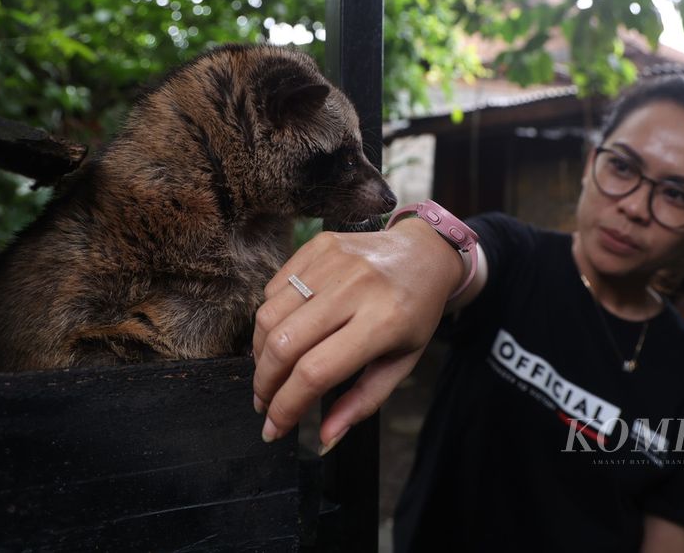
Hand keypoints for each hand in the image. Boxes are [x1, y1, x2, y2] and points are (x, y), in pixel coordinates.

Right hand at [252, 218, 465, 452]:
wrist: (424, 254)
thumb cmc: (414, 314)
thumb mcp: (400, 363)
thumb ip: (362, 402)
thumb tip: (324, 439)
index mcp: (384, 322)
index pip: (316, 372)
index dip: (286, 406)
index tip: (273, 429)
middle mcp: (356, 288)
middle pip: (285, 344)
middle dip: (264, 384)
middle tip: (264, 404)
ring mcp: (335, 261)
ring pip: (269, 315)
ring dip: (259, 353)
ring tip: (270, 372)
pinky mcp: (318, 244)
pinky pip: (274, 287)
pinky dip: (269, 319)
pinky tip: (282, 334)